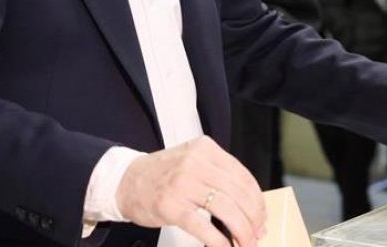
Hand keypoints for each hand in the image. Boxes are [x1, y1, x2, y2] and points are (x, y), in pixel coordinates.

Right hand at [116, 136, 265, 246]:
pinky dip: (220, 241)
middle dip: (253, 220)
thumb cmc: (161, 174)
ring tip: (245, 243)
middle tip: (257, 234)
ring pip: (226, 210)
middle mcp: (195, 163)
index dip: (257, 201)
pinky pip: (204, 227)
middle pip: (238, 194)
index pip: (243, 176)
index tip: (262, 217)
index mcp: (205, 149)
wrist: (125, 181)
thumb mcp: (192, 162)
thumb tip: (250, 207)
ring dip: (241, 232)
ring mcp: (182, 184)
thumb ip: (219, 176)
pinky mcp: (171, 206)